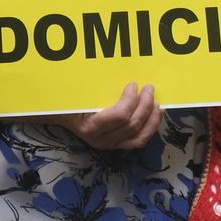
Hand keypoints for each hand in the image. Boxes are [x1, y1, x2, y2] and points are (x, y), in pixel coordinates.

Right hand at [34, 82, 161, 149]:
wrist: (64, 116)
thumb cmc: (73, 100)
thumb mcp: (80, 92)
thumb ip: (97, 86)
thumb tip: (121, 76)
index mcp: (90, 126)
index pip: (120, 116)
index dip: (131, 99)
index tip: (133, 84)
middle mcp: (101, 140)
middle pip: (132, 125)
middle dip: (145, 105)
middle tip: (149, 88)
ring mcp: (110, 145)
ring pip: (139, 136)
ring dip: (151, 118)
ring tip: (156, 102)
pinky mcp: (118, 145)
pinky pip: (139, 141)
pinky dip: (150, 127)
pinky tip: (155, 114)